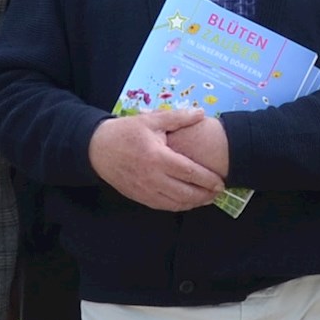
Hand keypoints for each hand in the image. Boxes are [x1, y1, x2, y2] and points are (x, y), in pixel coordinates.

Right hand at [89, 113, 225, 212]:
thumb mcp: (151, 120)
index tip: (221, 182)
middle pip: (185, 193)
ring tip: (207, 198)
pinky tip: (188, 201)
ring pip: (175, 204)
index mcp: (157, 157)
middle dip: (205, 195)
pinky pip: (163, 206)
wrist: (98, 149)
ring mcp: (145, 190)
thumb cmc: (126, 132)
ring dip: (194, 203)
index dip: (208, 179)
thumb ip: (178, 117)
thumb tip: (201, 113)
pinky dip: (179, 206)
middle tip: (219, 192)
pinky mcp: (139, 197)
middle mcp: (152, 177)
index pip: (189, 173)